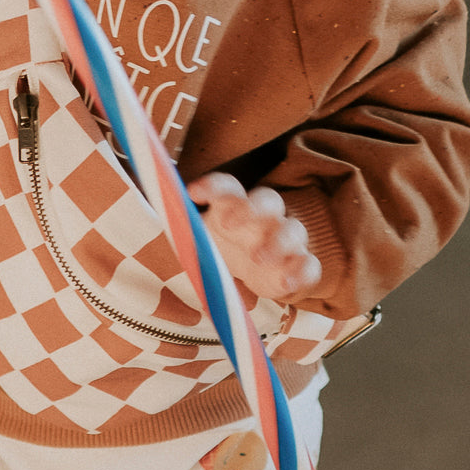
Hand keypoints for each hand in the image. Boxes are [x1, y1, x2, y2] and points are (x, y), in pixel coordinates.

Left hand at [186, 172, 321, 307]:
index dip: (212, 185)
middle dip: (250, 208)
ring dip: (277, 241)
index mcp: (234, 205)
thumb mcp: (200, 239)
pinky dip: (300, 273)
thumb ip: (184, 232)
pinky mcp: (300, 266)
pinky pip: (309, 265)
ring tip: (258, 258)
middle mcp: (264, 217)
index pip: (228, 187)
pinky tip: (286, 283)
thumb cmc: (221, 247)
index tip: (192, 193)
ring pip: (292, 229)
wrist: (250, 273)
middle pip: (267, 200)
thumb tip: (160, 222)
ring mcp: (285, 240)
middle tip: (228, 224)